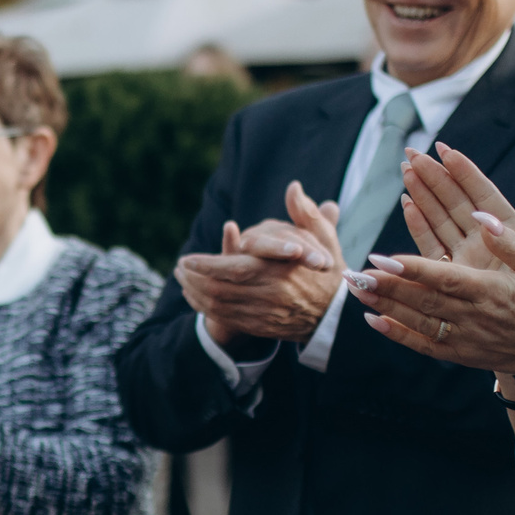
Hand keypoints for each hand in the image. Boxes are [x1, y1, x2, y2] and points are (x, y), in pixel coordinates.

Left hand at [174, 181, 344, 345]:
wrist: (336, 316)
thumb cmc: (329, 273)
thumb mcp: (324, 240)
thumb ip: (306, 214)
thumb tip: (293, 187)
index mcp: (278, 272)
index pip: (232, 269)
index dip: (205, 265)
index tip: (185, 257)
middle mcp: (268, 295)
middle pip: (219, 290)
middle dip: (193, 279)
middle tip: (178, 268)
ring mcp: (262, 314)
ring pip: (218, 306)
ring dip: (195, 293)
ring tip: (181, 279)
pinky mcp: (259, 327)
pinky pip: (225, 318)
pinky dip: (206, 308)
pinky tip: (196, 297)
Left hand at [347, 196, 514, 379]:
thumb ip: (511, 242)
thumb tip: (482, 217)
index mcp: (492, 292)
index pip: (444, 278)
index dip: (412, 269)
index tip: (383, 258)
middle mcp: (474, 317)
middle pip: (422, 300)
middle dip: (386, 286)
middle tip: (355, 272)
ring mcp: (465, 339)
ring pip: (417, 321)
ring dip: (385, 304)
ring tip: (356, 288)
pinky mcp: (461, 355)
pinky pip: (423, 345)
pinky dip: (397, 334)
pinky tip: (373, 321)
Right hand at [399, 146, 514, 277]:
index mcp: (509, 231)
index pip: (483, 195)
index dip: (465, 172)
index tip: (446, 150)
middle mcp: (484, 241)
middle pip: (455, 202)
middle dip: (434, 177)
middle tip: (414, 153)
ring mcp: (466, 257)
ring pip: (439, 220)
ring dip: (422, 195)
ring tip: (407, 170)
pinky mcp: (452, 276)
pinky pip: (432, 246)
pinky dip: (419, 226)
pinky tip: (408, 205)